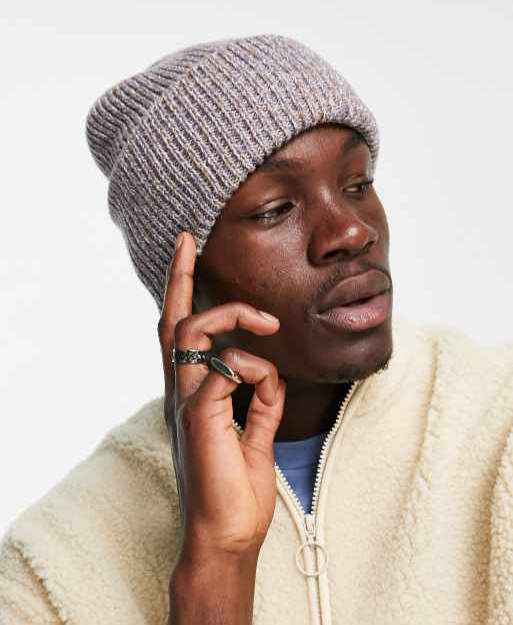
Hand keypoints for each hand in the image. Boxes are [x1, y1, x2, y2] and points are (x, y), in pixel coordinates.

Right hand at [158, 231, 286, 563]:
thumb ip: (261, 400)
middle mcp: (182, 393)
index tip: (188, 256)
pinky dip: (251, 368)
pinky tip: (266, 383)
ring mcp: (186, 404)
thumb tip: (270, 371)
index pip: (182, 336)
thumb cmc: (236, 490)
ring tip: (265, 322)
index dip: (182, 295)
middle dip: (179, 278)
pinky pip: (222, 371)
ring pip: (190, 335)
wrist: (227, 537)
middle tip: (188, 241)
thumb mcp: (256, 434)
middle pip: (172, 322)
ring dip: (228, 315)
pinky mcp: (199, 419)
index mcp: (194, 396)